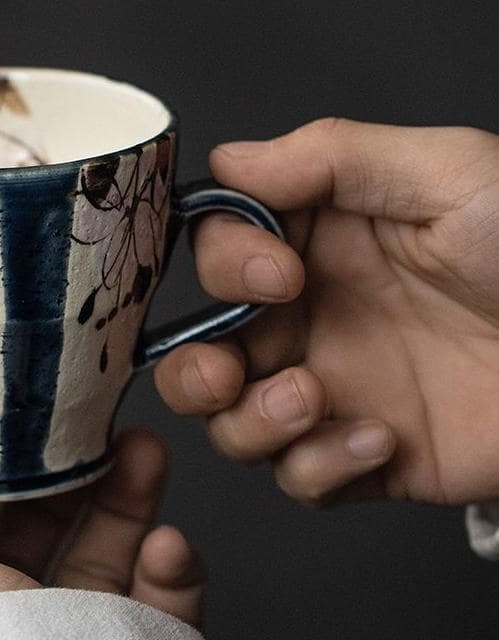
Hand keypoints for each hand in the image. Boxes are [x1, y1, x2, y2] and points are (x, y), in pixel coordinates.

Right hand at [154, 118, 498, 506]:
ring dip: (250, 423)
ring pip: (232, 426)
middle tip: (227, 371)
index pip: (219, 254)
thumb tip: (230, 162)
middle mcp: (312, 322)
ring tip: (312, 401)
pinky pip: (301, 480)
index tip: (280, 276)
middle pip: (199, 354)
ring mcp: (335, 393)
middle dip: (193, 371)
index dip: (225, 266)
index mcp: (318, 248)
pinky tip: (382, 439)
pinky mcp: (366, 457)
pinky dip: (322, 467)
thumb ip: (330, 158)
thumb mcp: (447, 174)